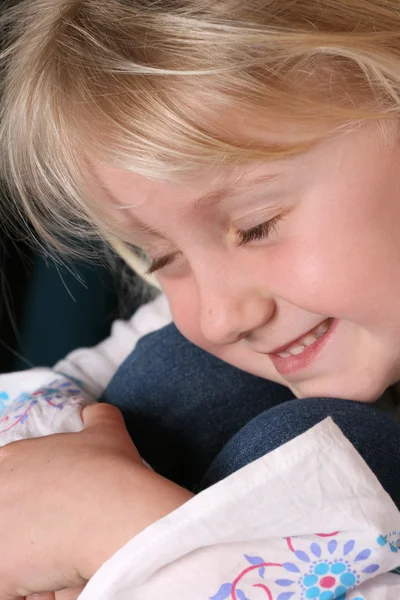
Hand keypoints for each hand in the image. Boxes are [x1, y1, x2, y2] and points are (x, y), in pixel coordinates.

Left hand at [0, 404, 191, 598]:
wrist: (118, 509)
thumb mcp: (107, 431)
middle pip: (8, 519)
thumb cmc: (111, 469)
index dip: (34, 504)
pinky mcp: (1, 570)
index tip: (56, 514)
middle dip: (29, 533)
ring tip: (64, 559)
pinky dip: (36, 589)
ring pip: (10, 553)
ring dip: (33, 561)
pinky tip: (60, 578)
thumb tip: (94, 411)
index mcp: (12, 459)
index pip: (9, 486)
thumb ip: (97, 416)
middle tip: (60, 537)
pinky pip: (13, 588)